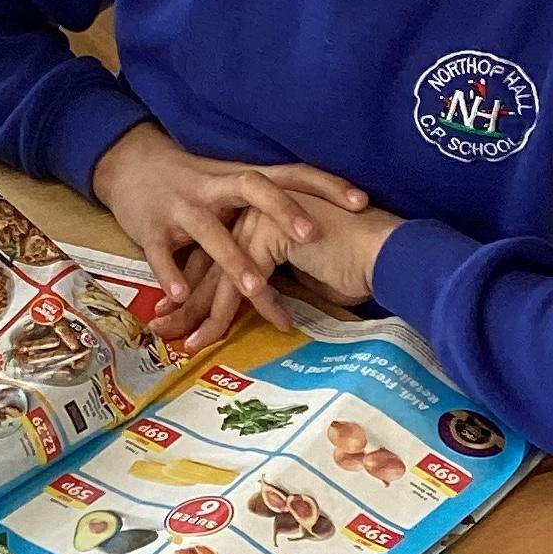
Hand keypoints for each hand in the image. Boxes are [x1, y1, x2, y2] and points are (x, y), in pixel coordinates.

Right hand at [90, 125, 368, 340]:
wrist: (130, 165)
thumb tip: (329, 227)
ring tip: (253, 287)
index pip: (290, 174)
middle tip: (311, 235)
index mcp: (241, 177)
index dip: (326, 186)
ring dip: (231, 259)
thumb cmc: (195, 183)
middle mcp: (214, 187)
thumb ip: (273, 206)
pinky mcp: (151, 229)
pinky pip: (160, 252)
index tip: (362, 202)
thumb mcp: (235, 185)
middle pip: (253, 190)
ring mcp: (181, 207)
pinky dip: (168, 274)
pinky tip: (179, 296)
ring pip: (208, 231)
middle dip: (281, 211)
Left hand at [161, 195, 402, 353]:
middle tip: (163, 329)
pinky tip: (207, 339)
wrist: (390, 252)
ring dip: (200, 314)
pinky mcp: (269, 235)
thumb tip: (262, 302)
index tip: (180, 313)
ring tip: (183, 343)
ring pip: (219, 273)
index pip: (221, 253)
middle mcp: (255, 210)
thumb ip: (278, 277)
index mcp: (262, 214)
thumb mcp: (306, 273)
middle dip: (187, 301)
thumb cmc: (358, 265)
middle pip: (210, 261)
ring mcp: (259, 218)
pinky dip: (229, 314)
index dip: (200, 286)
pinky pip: (241, 283)